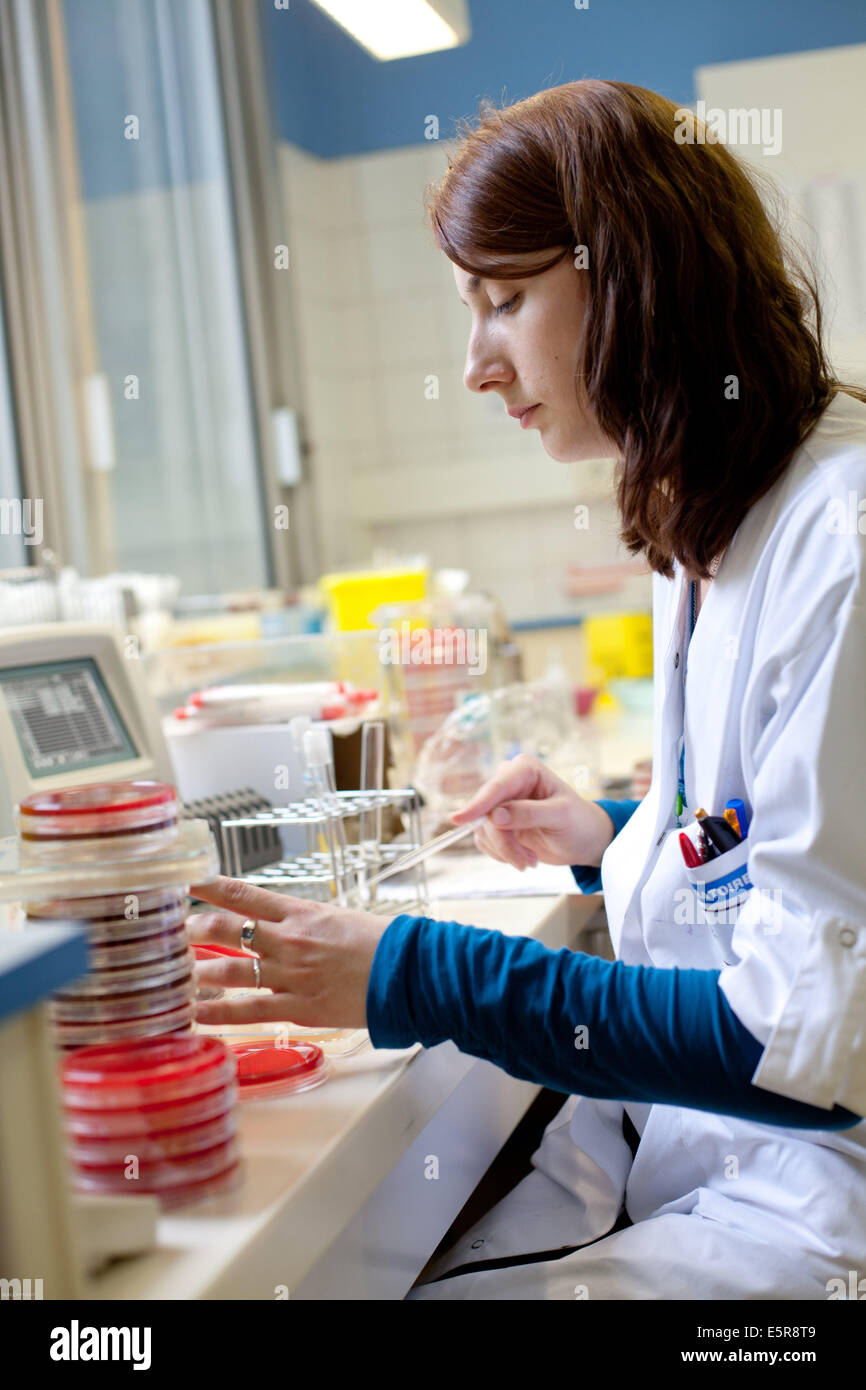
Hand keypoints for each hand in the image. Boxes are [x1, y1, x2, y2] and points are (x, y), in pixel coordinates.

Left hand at [186, 876, 388, 1029]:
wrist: (408, 972)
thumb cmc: (378, 942)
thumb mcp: (336, 918)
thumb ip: (301, 921)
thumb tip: (272, 921)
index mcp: (300, 912)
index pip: (242, 894)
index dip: (208, 887)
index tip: (184, 881)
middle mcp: (289, 940)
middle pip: (226, 931)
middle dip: (194, 931)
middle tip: (175, 933)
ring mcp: (291, 975)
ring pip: (230, 972)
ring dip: (199, 972)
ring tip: (177, 974)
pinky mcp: (297, 1008)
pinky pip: (248, 1011)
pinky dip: (217, 1013)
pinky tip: (195, 1014)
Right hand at [451, 753, 613, 870]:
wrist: (584, 841)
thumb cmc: (579, 822)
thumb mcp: (560, 816)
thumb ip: (529, 813)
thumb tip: (496, 815)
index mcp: (524, 770)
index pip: (496, 788)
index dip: (477, 805)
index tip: (459, 820)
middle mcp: (508, 782)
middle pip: (485, 812)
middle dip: (503, 841)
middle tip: (526, 862)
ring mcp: (501, 803)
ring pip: (483, 830)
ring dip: (505, 851)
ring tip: (530, 861)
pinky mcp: (497, 824)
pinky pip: (485, 841)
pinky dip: (502, 854)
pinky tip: (524, 857)